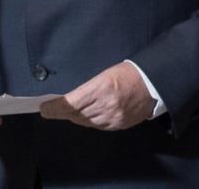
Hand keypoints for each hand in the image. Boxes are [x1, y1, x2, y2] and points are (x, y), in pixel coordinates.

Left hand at [39, 61, 153, 130]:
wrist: (154, 84)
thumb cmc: (129, 73)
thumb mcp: (106, 73)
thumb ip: (88, 87)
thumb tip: (69, 98)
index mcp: (102, 87)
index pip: (71, 103)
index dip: (55, 108)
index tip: (44, 109)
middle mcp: (106, 105)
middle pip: (76, 114)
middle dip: (61, 113)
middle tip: (50, 110)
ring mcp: (113, 118)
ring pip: (85, 122)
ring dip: (74, 117)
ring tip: (67, 112)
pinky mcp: (119, 125)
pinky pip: (97, 126)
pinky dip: (88, 121)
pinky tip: (85, 116)